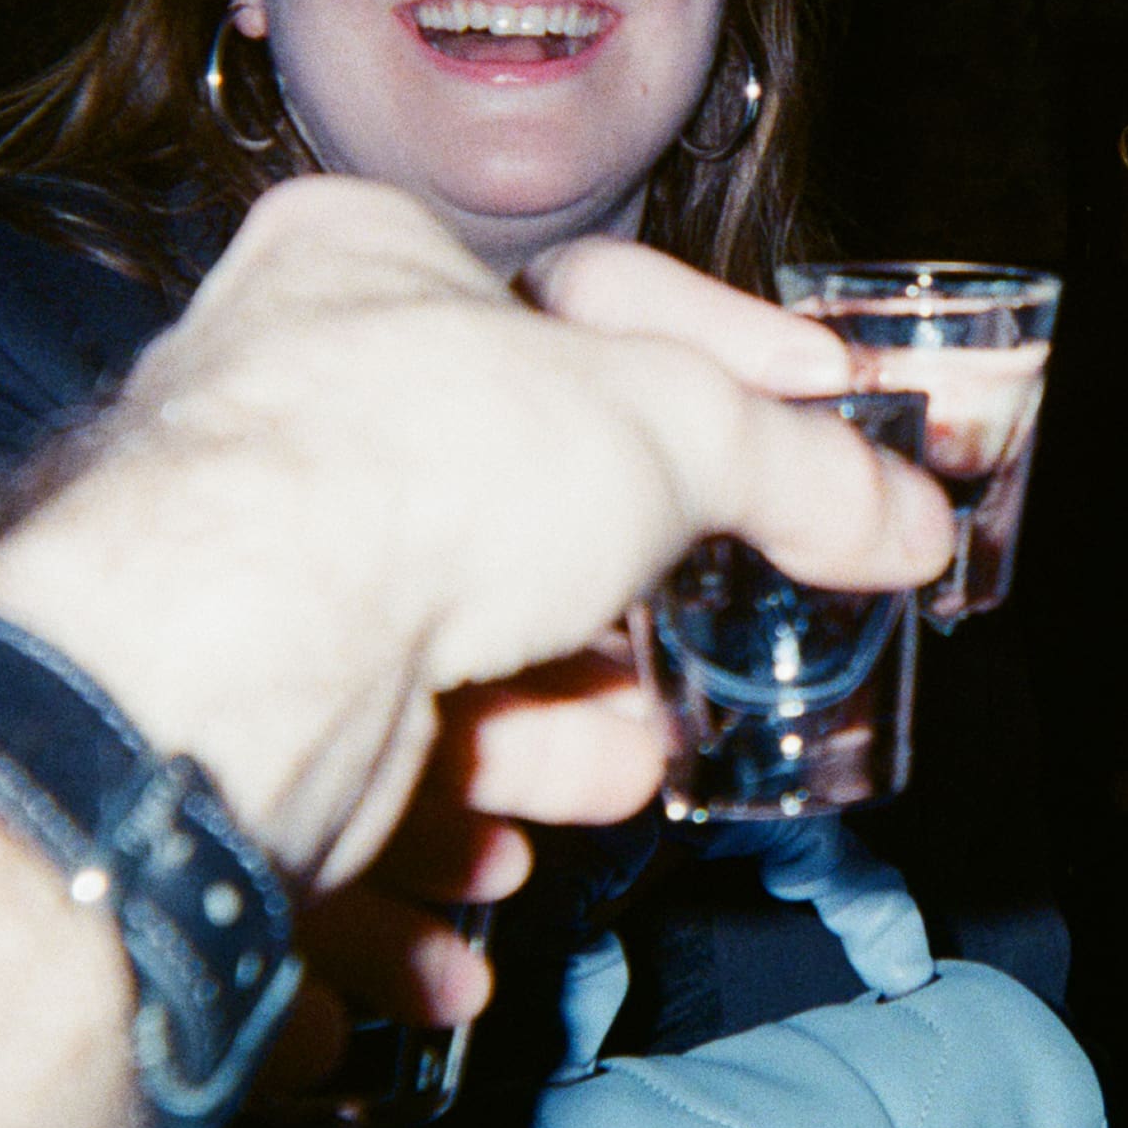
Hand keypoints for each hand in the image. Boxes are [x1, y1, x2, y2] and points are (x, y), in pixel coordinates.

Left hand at [0, 178, 954, 891]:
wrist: (237, 656)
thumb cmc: (423, 467)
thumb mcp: (671, 427)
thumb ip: (802, 471)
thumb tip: (911, 520)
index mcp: (360, 256)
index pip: (584, 291)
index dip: (723, 367)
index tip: (817, 428)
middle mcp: (274, 400)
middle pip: (510, 502)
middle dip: (619, 606)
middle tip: (695, 649)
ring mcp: (237, 563)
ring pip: (435, 655)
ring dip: (542, 733)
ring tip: (618, 770)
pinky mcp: (216, 712)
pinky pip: (352, 775)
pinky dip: (437, 834)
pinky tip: (488, 871)